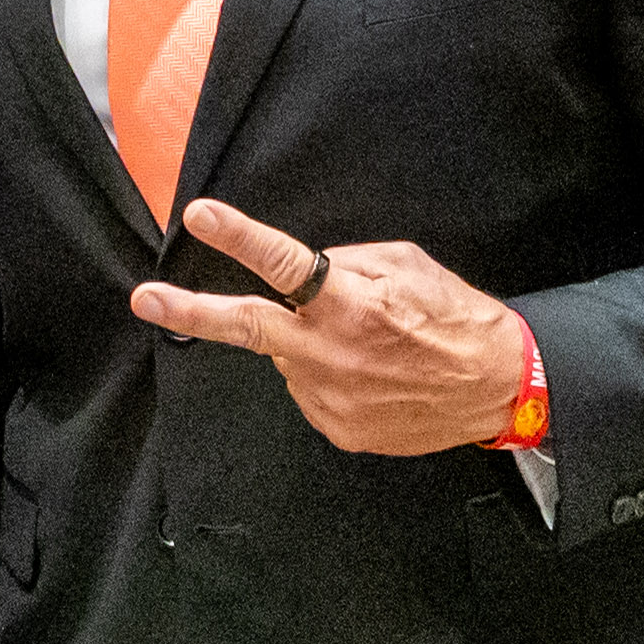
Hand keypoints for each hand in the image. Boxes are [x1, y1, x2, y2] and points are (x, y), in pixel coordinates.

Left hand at [129, 198, 527, 455]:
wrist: (497, 388)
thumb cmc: (457, 319)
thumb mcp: (408, 265)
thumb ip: (348, 263)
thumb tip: (308, 271)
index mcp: (350, 302)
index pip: (283, 263)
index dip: (238, 237)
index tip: (200, 216)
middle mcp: (331, 352)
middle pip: (246, 327)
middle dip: (190, 311)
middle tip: (146, 299)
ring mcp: (329, 395)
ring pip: (289, 358)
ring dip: (308, 345)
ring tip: (367, 347)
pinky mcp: (337, 426)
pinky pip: (311, 390)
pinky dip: (328, 377)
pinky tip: (371, 375)